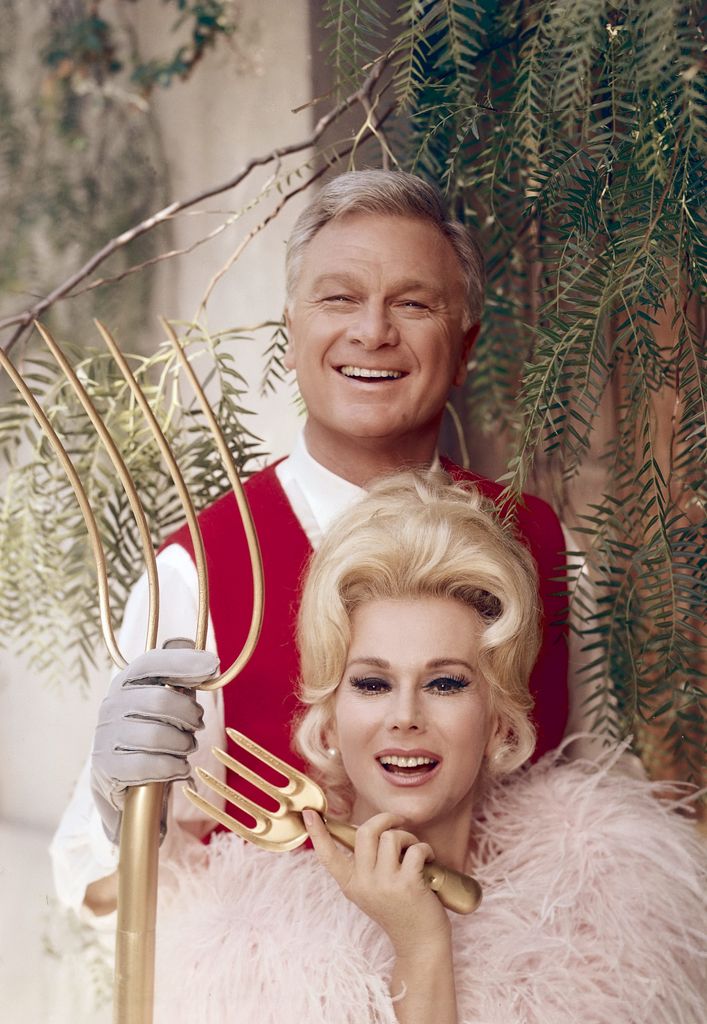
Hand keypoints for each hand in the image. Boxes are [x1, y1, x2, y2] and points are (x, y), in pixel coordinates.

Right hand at [91, 639, 218, 842]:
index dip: (183, 662)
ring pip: (157, 735)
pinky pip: (148, 764)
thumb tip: (208, 662)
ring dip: (182, 744)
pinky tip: (179, 767)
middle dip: (189, 714)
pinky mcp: (107, 766)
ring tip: (187, 748)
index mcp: (126, 683)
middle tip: (197, 725)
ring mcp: (106, 736)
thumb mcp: (163, 706)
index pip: (151, 663)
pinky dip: (172, 766)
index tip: (212, 665)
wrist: (119, 780)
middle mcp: (112, 705)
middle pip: (161, 700)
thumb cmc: (150, 734)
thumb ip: (182, 684)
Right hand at [304, 810, 450, 956]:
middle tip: (398, 822)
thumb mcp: (371, 891)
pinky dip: (425, 849)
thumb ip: (365, 866)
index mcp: (350, 884)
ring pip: (391, 837)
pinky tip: (428, 860)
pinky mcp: (407, 884)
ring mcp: (384, 884)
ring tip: (414, 849)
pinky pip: (415, 848)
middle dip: (385, 819)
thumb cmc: (399, 910)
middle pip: (365, 832)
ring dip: (408, 837)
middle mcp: (363, 883)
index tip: (308, 813)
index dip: (317, 833)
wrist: (420, 944)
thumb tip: (369, 830)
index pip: (328, 856)